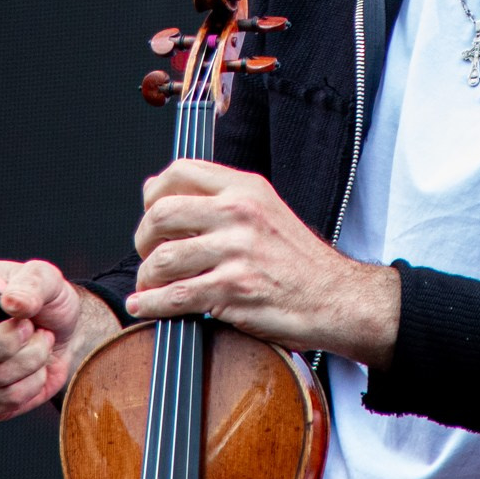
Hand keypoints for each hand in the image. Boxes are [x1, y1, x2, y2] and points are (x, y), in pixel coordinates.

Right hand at [0, 259, 118, 420]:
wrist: (65, 334)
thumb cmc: (46, 300)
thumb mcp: (46, 278)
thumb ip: (31, 284)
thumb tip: (11, 304)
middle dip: (7, 340)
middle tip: (31, 327)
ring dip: (31, 358)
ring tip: (42, 342)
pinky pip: (5, 400)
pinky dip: (34, 382)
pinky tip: (37, 367)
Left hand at [129, 161, 399, 366]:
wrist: (336, 298)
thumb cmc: (299, 260)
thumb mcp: (264, 210)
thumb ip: (217, 198)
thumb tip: (156, 188)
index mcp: (246, 189)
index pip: (180, 172)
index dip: (154, 193)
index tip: (150, 213)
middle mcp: (240, 213)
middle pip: (162, 214)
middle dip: (143, 239)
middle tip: (147, 255)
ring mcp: (237, 251)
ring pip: (163, 258)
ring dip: (147, 277)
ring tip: (150, 285)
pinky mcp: (234, 289)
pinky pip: (175, 296)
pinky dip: (152, 305)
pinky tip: (146, 306)